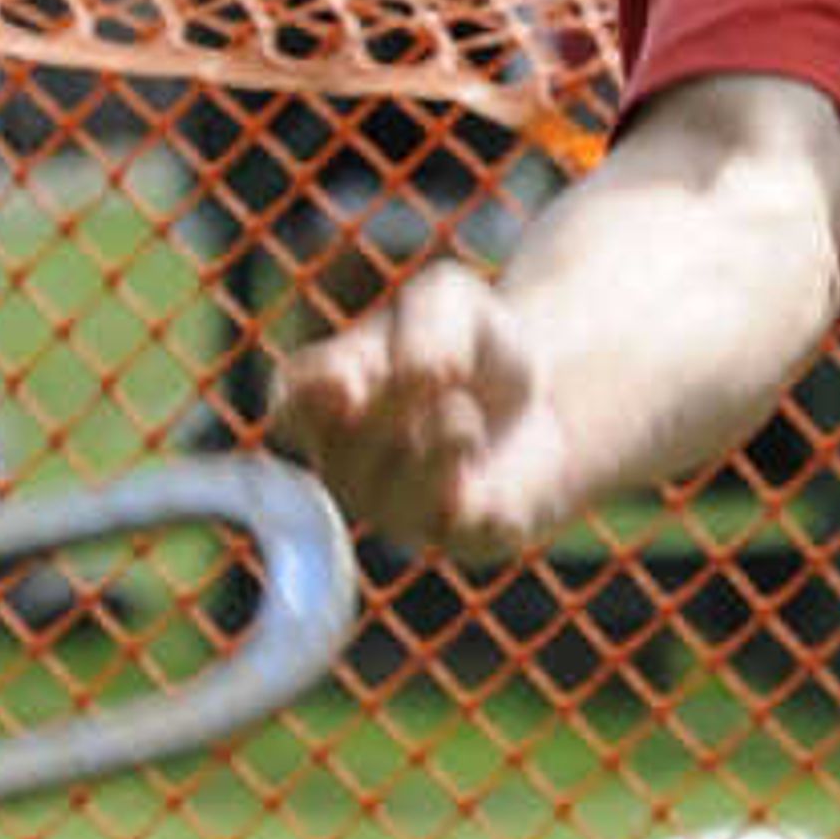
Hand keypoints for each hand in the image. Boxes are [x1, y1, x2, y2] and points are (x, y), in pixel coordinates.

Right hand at [269, 260, 582, 558]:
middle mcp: (347, 464)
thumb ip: (426, 321)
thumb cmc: (474, 347)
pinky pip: (461, 526)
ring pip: (402, 494)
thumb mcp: (451, 300)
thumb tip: (418, 374)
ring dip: (447, 441)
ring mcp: (395, 511)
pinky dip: (485, 498)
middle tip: (445, 377)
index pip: (291, 408)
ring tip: (468, 418)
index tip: (349, 380)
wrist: (548, 398)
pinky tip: (493, 483)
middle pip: (351, 448)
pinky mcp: (456, 538)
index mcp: (324, 400)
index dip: (313, 400)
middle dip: (403, 402)